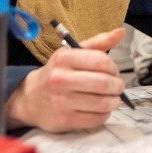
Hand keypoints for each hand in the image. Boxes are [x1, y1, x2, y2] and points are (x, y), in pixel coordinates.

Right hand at [5, 28, 126, 132]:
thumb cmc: (57, 73)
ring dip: (114, 101)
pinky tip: (103, 108)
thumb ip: (98, 42)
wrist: (30, 98)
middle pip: (104, 83)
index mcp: (64, 58)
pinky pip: (95, 119)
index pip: (100, 61)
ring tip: (113, 98)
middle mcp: (60, 79)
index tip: (114, 71)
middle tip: (118, 86)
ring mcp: (61, 101)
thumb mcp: (73, 52)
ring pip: (102, 103)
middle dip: (118, 85)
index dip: (114, 67)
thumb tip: (120, 32)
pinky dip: (105, 114)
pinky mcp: (64, 120)